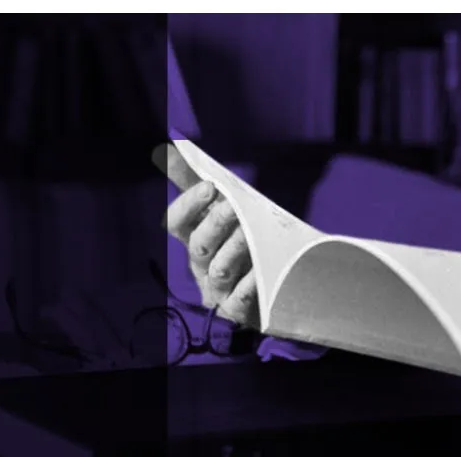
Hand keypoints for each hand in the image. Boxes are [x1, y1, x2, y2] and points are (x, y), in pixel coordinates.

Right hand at [156, 143, 259, 328]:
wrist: (285, 287)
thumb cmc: (254, 246)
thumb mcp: (236, 214)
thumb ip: (207, 188)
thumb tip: (175, 148)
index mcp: (198, 239)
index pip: (178, 222)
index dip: (189, 204)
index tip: (210, 185)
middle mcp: (202, 266)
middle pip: (199, 245)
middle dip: (216, 223)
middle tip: (235, 207)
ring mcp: (219, 290)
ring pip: (218, 270)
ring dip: (233, 249)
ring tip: (251, 235)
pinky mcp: (238, 312)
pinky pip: (238, 301)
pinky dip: (247, 286)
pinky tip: (258, 274)